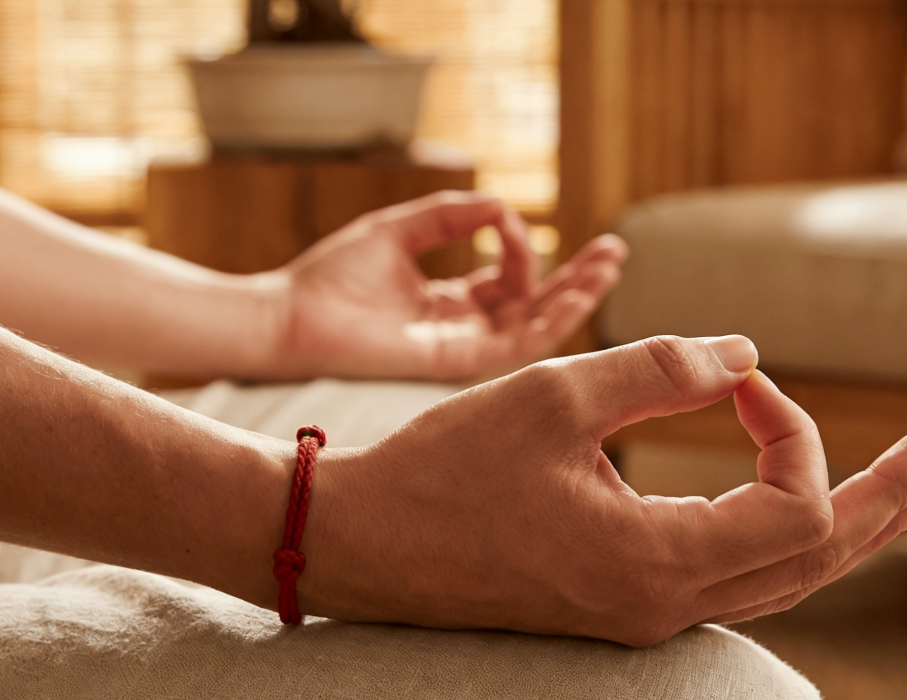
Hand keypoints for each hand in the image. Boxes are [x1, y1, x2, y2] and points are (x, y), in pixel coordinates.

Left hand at [261, 191, 627, 379]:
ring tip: (609, 267)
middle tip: (615, 251)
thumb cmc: (330, 278)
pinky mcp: (453, 361)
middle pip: (535, 307)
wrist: (290, 317)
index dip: (519, 248)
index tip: (504, 217)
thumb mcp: (398, 231)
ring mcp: (461, 349)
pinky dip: (544, 319)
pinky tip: (571, 292)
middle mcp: (462, 329)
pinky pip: (512, 344)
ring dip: (575, 298)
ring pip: (535, 329)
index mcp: (448, 303)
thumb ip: (450, 217)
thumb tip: (503, 206)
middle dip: (577, 279)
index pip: (507, 281)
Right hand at [297, 335, 906, 645]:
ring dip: (841, 528)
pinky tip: (794, 517)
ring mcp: (641, 613)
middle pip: (812, 560)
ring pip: (776, 579)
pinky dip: (778, 542)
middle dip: (881, 500)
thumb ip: (659, 369)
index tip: (736, 374)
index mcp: (654, 562)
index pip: (790, 502)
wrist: (363, 542)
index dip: (789, 425)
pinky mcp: (617, 603)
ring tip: (900, 496)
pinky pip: (729, 580)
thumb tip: (744, 353)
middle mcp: (661, 605)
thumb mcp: (553, 396)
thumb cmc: (442, 469)